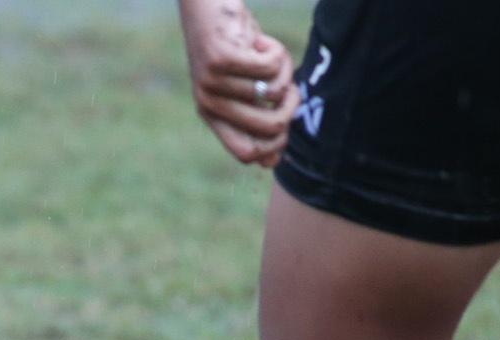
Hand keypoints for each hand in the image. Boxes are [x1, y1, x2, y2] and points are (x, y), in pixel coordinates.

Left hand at [178, 0, 297, 167]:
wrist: (207, 4)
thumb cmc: (233, 43)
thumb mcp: (246, 84)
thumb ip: (259, 116)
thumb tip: (272, 163)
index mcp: (213, 115)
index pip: (247, 154)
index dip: (275, 147)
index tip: (287, 127)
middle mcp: (209, 103)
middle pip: (270, 127)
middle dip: (292, 105)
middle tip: (288, 84)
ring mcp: (212, 82)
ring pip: (275, 90)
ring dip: (283, 67)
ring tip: (265, 52)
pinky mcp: (221, 58)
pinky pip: (271, 66)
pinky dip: (276, 50)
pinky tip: (259, 40)